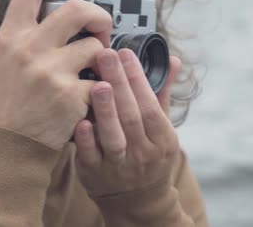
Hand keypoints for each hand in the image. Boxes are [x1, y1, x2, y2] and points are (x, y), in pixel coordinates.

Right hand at [0, 0, 112, 148]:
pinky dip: (101, 88)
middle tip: (101, 29)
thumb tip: (67, 13)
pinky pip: (102, 79)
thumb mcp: (7, 62)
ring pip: (97, 47)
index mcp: (9, 37)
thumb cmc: (12, 103)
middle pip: (77, 9)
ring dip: (102, 59)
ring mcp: (50, 71)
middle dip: (99, 15)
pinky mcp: (71, 95)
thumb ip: (30, 35)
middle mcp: (28, 49)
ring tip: (92, 73)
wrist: (11, 146)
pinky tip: (88, 99)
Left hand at [74, 48, 182, 196]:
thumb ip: (162, 93)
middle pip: (131, 116)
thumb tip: (171, 59)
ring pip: (113, 136)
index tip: (126, 53)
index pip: (151, 105)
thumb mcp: (163, 128)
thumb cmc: (150, 154)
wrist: (137, 200)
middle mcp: (143, 153)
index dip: (138, 79)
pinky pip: (90, 155)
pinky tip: (81, 119)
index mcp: (163, 140)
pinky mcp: (95, 174)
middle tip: (106, 54)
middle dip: (119, 83)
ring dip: (106, 109)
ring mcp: (119, 165)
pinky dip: (86, 139)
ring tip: (98, 82)